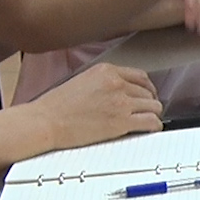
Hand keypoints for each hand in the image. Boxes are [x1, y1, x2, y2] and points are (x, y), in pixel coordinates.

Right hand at [20, 63, 162, 150]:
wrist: (44, 122)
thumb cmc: (56, 106)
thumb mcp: (83, 80)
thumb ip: (105, 81)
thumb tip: (121, 89)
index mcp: (107, 71)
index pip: (140, 76)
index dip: (147, 87)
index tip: (147, 94)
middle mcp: (117, 83)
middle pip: (147, 91)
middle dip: (149, 101)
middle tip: (147, 110)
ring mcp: (120, 102)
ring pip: (153, 105)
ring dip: (153, 113)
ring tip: (149, 119)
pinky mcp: (121, 121)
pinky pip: (150, 121)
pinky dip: (155, 125)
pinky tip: (152, 128)